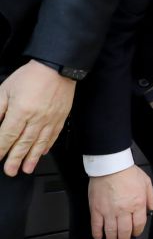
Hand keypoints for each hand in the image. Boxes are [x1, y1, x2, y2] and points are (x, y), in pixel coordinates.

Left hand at [0, 60, 75, 175]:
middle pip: (23, 143)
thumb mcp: (6, 89)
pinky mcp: (61, 118)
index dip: (1, 148)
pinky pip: (53, 135)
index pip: (8, 135)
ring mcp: (50, 119)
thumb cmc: (32, 76)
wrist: (58, 68)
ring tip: (26, 169)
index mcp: (21, 110)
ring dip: (31, 158)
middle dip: (15, 159)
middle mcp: (37, 118)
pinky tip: (42, 152)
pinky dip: (47, 146)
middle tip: (10, 171)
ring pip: (39, 143)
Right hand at [88, 165, 152, 238]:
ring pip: (111, 232)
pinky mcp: (96, 209)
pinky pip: (96, 226)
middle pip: (125, 232)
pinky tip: (99, 237)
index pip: (139, 225)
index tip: (135, 234)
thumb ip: (150, 197)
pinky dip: (97, 234)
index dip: (137, 232)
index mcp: (137, 204)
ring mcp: (109, 211)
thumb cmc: (128, 172)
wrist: (110, 166)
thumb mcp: (146, 182)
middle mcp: (124, 210)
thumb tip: (152, 208)